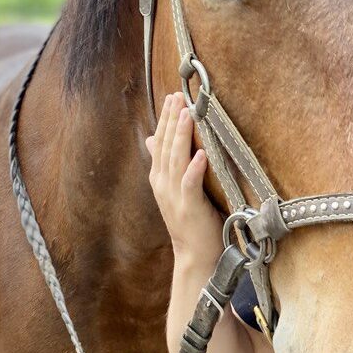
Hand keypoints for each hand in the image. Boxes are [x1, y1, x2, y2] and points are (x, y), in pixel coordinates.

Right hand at [146, 93, 222, 264]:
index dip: (166, 119)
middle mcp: (163, 184)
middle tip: (177, 97)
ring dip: (181, 135)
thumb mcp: (176, 188)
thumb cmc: (191, 221)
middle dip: (172, 120)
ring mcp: (174, 195)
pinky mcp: (189, 207)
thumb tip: (153, 139)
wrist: (195, 255)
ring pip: (176, 159)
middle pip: (167, 145)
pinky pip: (190, 183)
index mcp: (160, 178)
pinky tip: (200, 153)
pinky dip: (194, 168)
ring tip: (187, 114)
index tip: (173, 98)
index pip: (161, 142)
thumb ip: (166, 164)